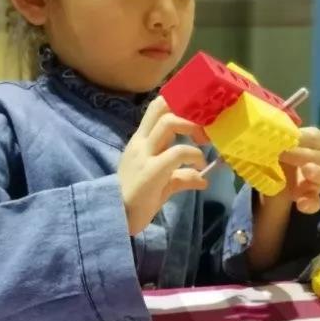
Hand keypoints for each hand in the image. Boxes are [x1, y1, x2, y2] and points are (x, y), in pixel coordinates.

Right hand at [118, 96, 208, 235]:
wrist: (116, 217)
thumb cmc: (136, 200)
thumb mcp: (161, 183)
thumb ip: (181, 177)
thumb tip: (204, 179)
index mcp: (141, 140)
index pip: (157, 107)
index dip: (180, 103)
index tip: (199, 116)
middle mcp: (141, 141)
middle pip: (162, 105)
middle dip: (188, 111)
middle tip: (203, 129)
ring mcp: (145, 154)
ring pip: (169, 122)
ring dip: (191, 128)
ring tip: (203, 144)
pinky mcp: (152, 170)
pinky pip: (177, 152)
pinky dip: (194, 156)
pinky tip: (200, 167)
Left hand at [278, 126, 319, 213]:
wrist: (274, 175)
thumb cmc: (279, 150)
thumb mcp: (276, 142)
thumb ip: (275, 134)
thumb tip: (267, 121)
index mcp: (315, 142)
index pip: (315, 137)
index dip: (302, 137)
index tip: (286, 137)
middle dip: (302, 154)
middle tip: (283, 154)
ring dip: (319, 174)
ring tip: (307, 171)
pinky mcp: (312, 197)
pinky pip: (317, 202)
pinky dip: (310, 204)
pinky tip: (301, 204)